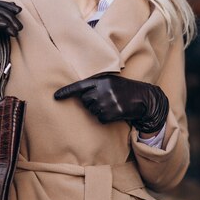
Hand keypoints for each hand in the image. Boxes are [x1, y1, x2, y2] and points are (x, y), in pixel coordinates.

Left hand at [54, 73, 168, 132]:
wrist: (143, 98)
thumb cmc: (126, 89)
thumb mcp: (112, 82)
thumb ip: (97, 85)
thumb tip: (81, 96)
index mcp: (101, 81)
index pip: (79, 86)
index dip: (66, 92)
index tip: (55, 97)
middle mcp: (102, 91)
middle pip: (85, 101)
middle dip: (92, 102)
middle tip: (106, 99)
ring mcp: (106, 102)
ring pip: (93, 111)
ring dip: (100, 110)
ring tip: (113, 105)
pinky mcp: (111, 113)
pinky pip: (100, 119)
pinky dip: (106, 118)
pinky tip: (116, 112)